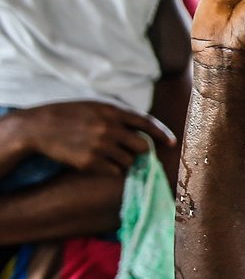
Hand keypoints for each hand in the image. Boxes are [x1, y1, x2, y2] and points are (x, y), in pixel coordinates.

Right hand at [3, 101, 173, 175]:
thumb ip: (118, 116)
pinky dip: (113, 170)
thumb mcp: (95, 106)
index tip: (172, 143)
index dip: (162, 134)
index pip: (146, 123)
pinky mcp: (90, 162)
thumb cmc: (68, 115)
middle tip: (134, 153)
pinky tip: (103, 165)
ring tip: (112, 157)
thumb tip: (141, 130)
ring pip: (129, 161)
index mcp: (113, 111)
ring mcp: (100, 146)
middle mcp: (110, 128)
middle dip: (141, 151)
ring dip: (125, 162)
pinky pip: (114, 171)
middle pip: (141, 146)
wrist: (39, 127)